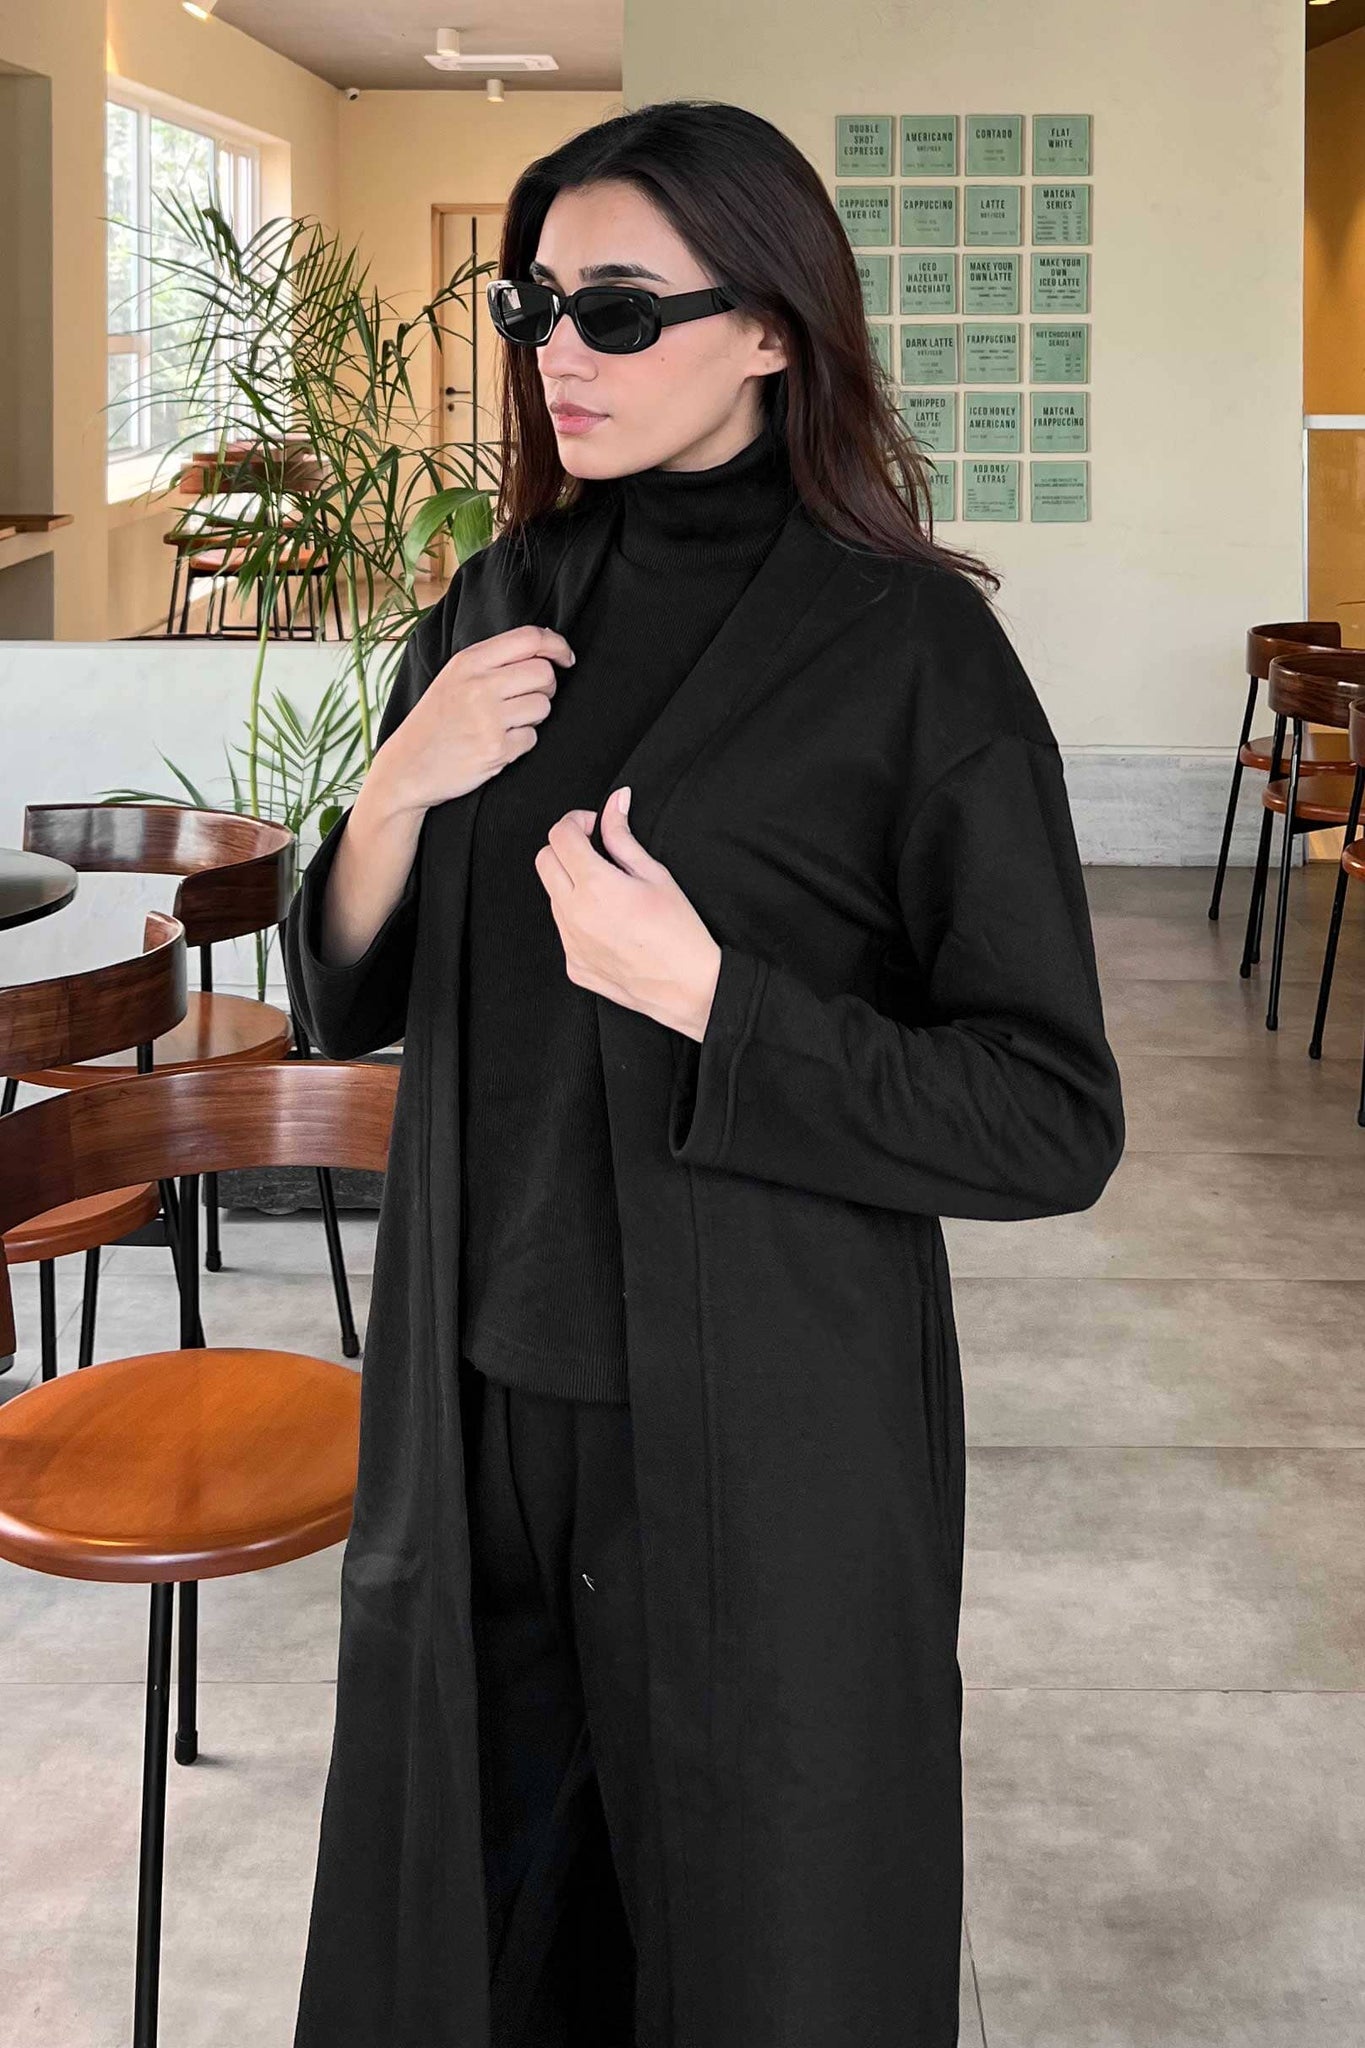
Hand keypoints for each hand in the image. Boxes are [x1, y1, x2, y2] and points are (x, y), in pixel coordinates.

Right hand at [373, 624, 575, 817]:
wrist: (407, 767)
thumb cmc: (435, 721)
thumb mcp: (453, 678)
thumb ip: (492, 661)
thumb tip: (544, 651)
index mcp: (469, 662)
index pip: (529, 638)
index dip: (557, 645)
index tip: (565, 658)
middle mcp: (479, 685)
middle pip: (544, 672)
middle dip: (546, 686)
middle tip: (528, 697)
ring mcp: (488, 718)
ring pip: (543, 706)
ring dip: (534, 716)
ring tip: (507, 722)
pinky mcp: (496, 749)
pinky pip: (532, 738)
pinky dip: (522, 742)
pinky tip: (498, 743)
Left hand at [534, 787, 722, 1040]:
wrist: (690, 987)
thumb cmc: (680, 931)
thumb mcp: (655, 875)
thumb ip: (623, 837)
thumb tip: (615, 802)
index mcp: (595, 886)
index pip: (560, 836)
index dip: (576, 821)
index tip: (593, 826)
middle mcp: (574, 914)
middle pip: (544, 861)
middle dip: (565, 847)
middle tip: (594, 850)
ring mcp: (570, 943)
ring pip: (552, 896)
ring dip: (571, 883)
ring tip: (609, 892)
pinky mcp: (574, 965)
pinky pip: (564, 930)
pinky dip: (579, 918)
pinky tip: (610, 924)